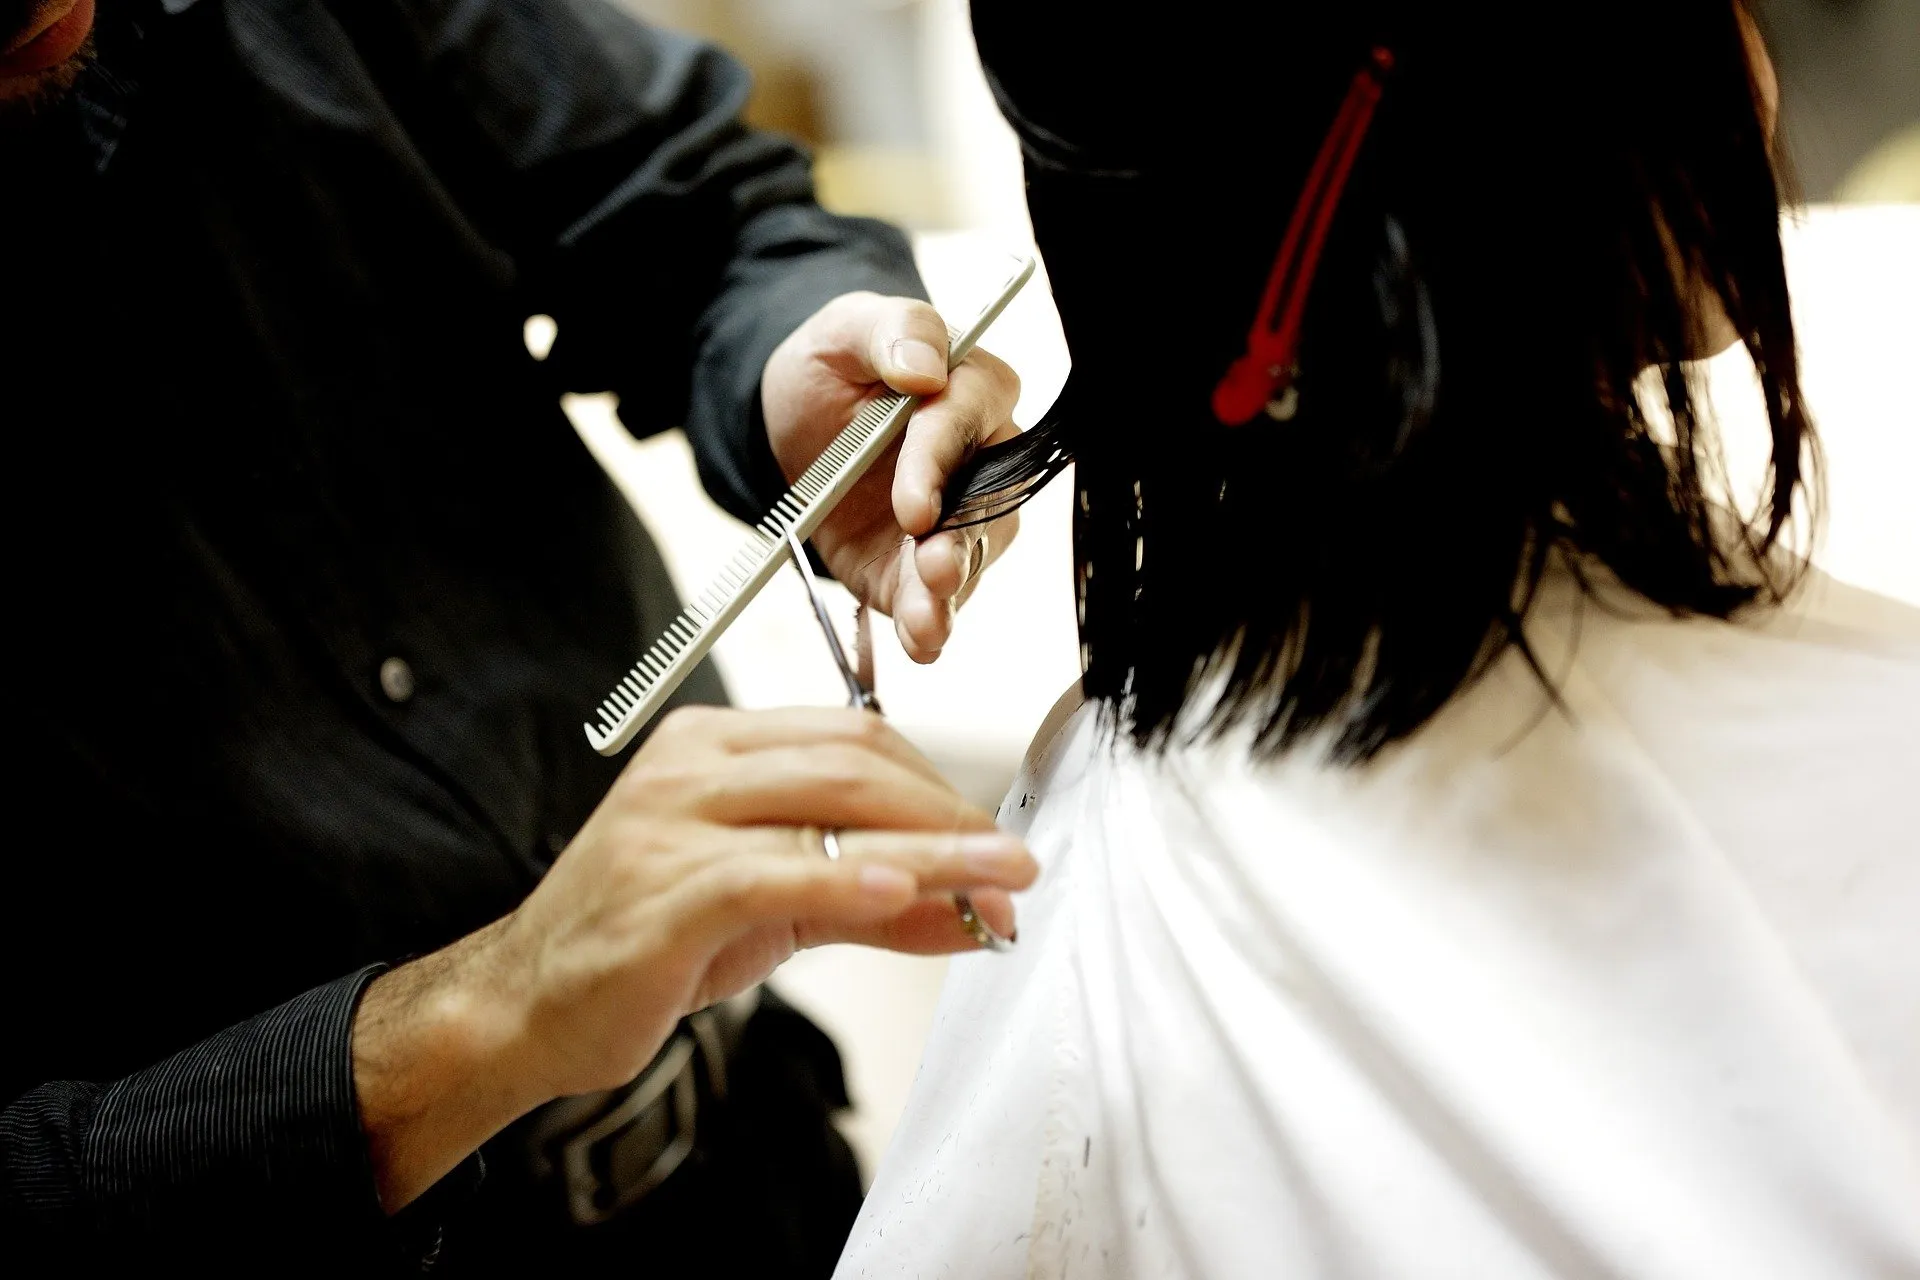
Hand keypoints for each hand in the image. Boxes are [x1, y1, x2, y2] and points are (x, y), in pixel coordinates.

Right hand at [351, 705, 1034, 1209]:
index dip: (937, 786)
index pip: (853, 736)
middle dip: (947, 813)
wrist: (527, 1005)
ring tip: (996, 882)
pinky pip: (770, 872)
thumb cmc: (644, 941)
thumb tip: (975, 908)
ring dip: (928, 847)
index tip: (993, 839)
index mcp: (713, 746)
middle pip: (851, 760)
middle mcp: (690, 766)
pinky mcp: (661, 891)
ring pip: (826, 809)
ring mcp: (669, 823)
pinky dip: (846, 880)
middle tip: (1012, 864)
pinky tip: (903, 892)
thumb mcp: (774, 910)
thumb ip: (874, 901)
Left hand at [761, 292, 1022, 661]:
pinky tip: (921, 645)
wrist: (796, 424)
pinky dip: (930, 627)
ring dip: (948, 594)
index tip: (912, 506)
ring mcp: (957, 521)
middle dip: (959, 543)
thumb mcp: (846, 329)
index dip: (939, 466)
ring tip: (926, 623)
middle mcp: (984, 461)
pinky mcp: (921, 568)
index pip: (967, 425)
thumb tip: (923, 367)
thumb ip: (893, 331)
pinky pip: (937, 600)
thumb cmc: (835, 365)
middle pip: (986, 504)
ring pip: (970, 559)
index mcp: (975, 390)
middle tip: (933, 570)